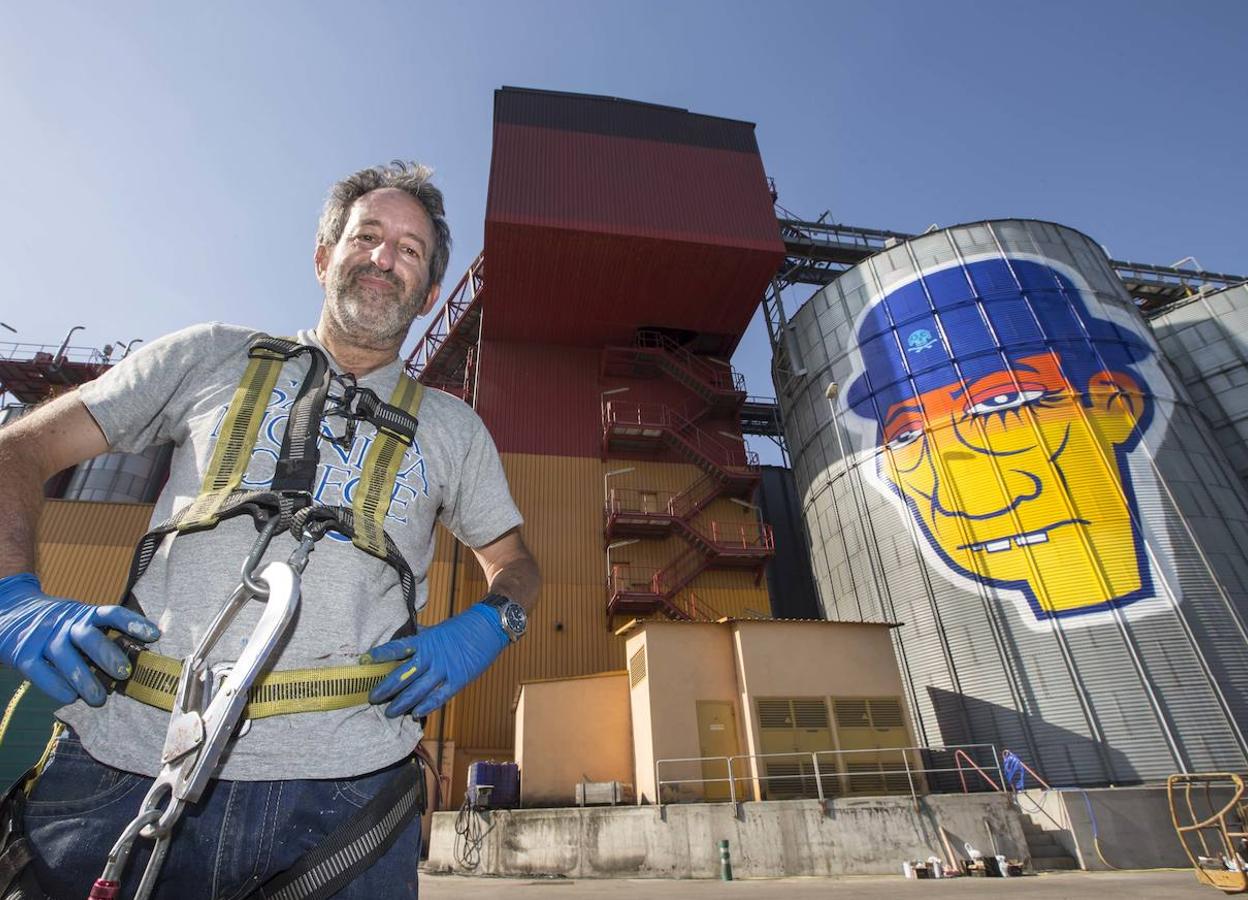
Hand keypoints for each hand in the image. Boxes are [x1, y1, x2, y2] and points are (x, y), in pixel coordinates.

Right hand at [0, 573, 161, 706]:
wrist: (10, 614)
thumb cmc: (57, 626)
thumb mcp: (79, 621)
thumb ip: (102, 635)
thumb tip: (136, 660)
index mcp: (84, 614)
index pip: (111, 613)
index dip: (133, 623)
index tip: (155, 635)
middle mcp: (65, 622)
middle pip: (88, 636)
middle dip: (108, 655)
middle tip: (124, 674)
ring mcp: (43, 637)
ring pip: (65, 656)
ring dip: (84, 679)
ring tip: (99, 699)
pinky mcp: (23, 654)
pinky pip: (40, 671)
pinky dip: (56, 686)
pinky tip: (70, 698)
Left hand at [362, 601, 509, 717]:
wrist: (488, 628)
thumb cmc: (461, 627)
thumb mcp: (437, 629)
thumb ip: (420, 637)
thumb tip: (403, 638)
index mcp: (425, 641)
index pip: (397, 648)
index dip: (380, 655)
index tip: (364, 661)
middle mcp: (431, 656)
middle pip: (403, 675)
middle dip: (386, 688)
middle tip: (372, 697)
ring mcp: (444, 670)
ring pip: (417, 691)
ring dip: (402, 703)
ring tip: (389, 712)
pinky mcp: (458, 680)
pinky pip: (439, 697)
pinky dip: (426, 706)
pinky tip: (415, 714)